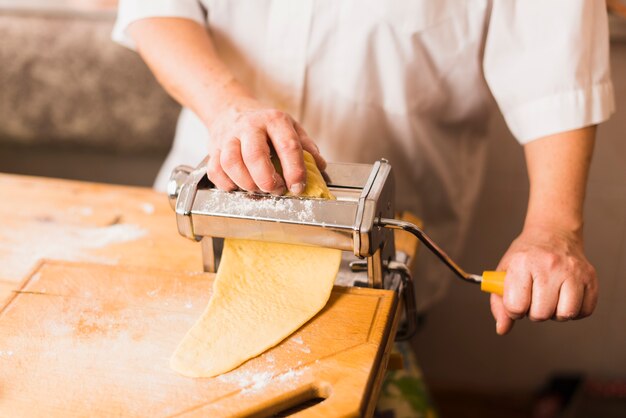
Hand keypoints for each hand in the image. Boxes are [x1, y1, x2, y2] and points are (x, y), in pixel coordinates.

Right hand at [205, 98, 325, 194]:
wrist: (231, 109)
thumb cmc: (265, 124)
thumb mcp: (290, 127)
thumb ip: (306, 146)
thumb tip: (319, 166)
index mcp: (274, 121)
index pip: (288, 146)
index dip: (295, 171)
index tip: (297, 186)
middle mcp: (250, 126)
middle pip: (255, 155)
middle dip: (267, 179)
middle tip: (275, 189)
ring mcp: (229, 137)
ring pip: (231, 163)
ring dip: (246, 183)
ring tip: (257, 188)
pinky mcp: (213, 149)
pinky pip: (215, 171)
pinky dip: (226, 184)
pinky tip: (238, 185)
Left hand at [490, 224, 597, 334]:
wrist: (553, 233)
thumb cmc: (526, 255)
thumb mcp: (504, 272)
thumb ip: (499, 303)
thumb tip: (502, 329)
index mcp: (523, 263)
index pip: (516, 306)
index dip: (514, 310)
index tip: (516, 300)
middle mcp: (550, 265)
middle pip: (541, 314)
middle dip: (534, 312)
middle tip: (534, 296)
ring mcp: (573, 271)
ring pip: (565, 315)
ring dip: (555, 312)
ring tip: (550, 297)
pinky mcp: (590, 277)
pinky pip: (584, 311)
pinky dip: (574, 310)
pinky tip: (565, 296)